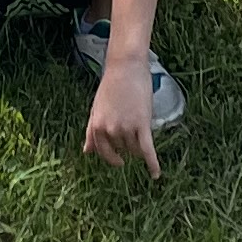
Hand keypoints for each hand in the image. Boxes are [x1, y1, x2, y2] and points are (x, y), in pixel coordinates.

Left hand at [82, 53, 165, 178]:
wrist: (126, 66)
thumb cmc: (111, 86)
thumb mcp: (96, 109)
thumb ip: (91, 131)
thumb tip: (86, 152)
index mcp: (96, 127)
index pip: (104, 152)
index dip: (113, 156)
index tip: (119, 162)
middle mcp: (110, 130)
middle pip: (123, 150)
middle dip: (128, 142)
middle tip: (132, 123)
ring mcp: (126, 128)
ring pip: (135, 149)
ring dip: (140, 143)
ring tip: (141, 122)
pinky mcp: (142, 125)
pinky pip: (147, 151)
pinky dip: (152, 164)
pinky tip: (155, 174)